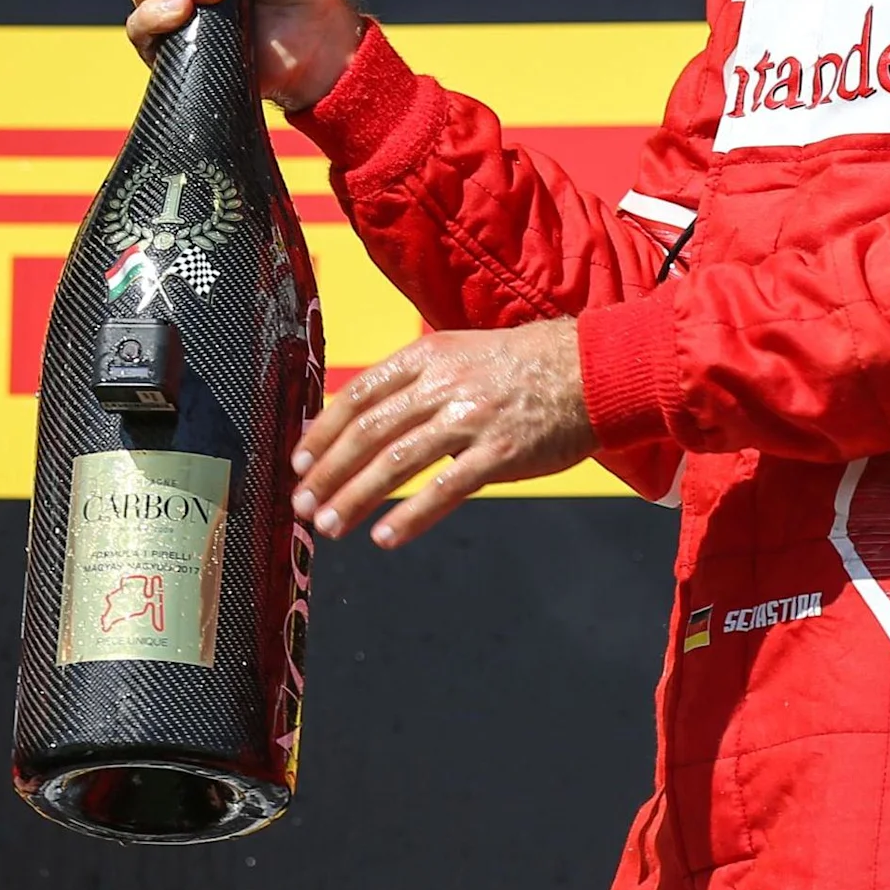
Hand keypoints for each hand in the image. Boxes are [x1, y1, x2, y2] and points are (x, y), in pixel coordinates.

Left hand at [290, 318, 595, 547]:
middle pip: (368, 432)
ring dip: (355, 497)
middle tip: (301, 503)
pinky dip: (410, 516)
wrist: (591, 369)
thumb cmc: (524, 365)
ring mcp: (470, 419)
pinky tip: (385, 536)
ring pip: (397, 462)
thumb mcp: (460, 352)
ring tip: (329, 526)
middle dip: (328, 472)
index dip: (322, 431)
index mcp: (426, 358)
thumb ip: (415, 382)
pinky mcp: (500, 453)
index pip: (358, 395)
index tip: (298, 460)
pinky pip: (445, 489)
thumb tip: (368, 418)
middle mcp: (441, 385)